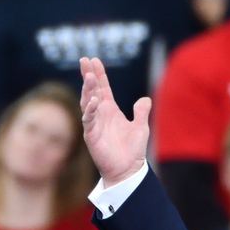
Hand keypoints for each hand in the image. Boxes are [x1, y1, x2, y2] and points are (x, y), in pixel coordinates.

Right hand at [80, 57, 150, 187]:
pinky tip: (93, 101)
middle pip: (92, 90)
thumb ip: (141, 112)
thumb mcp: (141, 127)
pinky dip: (90, 110)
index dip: (99, 74)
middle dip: (88, 75)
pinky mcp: (91, 135)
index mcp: (110, 110)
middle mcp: (100, 114)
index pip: (103, 88)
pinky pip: (88, 120)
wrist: (128, 169)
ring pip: (87, 102)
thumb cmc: (133, 150)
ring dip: (87, 89)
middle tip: (84, 60)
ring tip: (88, 76)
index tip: (93, 60)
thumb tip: (145, 99)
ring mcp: (94, 124)